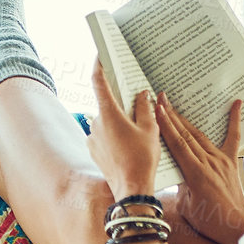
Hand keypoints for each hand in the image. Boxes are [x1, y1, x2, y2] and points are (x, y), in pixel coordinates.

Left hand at [88, 60, 159, 196]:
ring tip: (138, 134)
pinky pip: (105, 136)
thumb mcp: (150, 130)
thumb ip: (145, 108)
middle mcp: (96, 123)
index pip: (98, 82)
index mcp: (109, 113)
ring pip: (107, 121)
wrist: (131, 189)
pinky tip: (130, 146)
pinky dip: (116, 136)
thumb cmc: (141, 159)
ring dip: (120, 122)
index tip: (99, 55)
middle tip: (138, 105)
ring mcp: (93, 138)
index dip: (98, 66)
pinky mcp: (94, 150)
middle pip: (107, 104)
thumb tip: (142, 94)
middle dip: (121, 103)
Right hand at [155, 93, 243, 243]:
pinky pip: (233, 137)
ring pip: (200, 135)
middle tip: (161, 99)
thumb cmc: (209, 220)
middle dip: (172, 116)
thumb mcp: (186, 205)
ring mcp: (221, 160)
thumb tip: (174, 169)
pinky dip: (234, 120)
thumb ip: (179, 184)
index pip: (177, 144)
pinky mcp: (231, 162)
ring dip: (186, 119)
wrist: (236, 226)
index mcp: (195, 173)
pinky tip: (237, 103)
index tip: (157, 109)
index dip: (166, 125)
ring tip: (174, 105)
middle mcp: (209, 162)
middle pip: (186, 135)